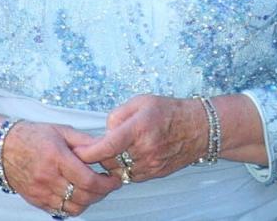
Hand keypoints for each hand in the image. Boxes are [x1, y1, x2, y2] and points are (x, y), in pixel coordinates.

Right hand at [1, 121, 121, 215]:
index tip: (115, 179)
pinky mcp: (36, 201)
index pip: (87, 180)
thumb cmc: (33, 136)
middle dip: (102, 193)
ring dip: (89, 201)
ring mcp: (40, 193)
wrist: (3, 149)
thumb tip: (107, 146)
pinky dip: (74, 207)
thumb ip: (85, 141)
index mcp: (56, 159)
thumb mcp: (62, 131)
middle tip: (110, 184)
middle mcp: (48, 179)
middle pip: (83, 197)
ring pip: (73, 208)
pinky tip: (79, 195)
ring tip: (95, 189)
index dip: (106, 183)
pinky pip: (60, 212)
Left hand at [72, 94, 206, 182]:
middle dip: (99, 154)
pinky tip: (130, 155)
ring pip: (118, 171)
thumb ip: (118, 114)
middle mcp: (144, 149)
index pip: (106, 146)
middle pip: (109, 161)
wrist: (199, 129)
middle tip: (99, 145)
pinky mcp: (153, 174)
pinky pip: (130, 175)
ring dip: (112, 162)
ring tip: (118, 148)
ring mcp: (150, 164)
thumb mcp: (143, 101)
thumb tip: (105, 131)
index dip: (88, 152)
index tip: (77, 152)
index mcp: (140, 128)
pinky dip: (125, 167)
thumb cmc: (171, 111)